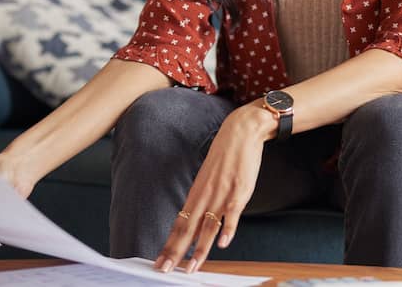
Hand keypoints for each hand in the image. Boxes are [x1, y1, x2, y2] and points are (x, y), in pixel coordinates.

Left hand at [154, 102, 274, 272]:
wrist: (241, 132)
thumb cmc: (226, 156)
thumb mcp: (209, 178)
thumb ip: (205, 200)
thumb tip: (200, 220)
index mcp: (196, 193)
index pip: (179, 224)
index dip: (169, 244)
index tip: (161, 261)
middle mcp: (205, 196)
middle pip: (188, 229)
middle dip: (176, 252)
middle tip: (165, 270)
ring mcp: (222, 194)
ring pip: (208, 227)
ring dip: (200, 250)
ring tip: (192, 267)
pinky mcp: (239, 190)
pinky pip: (232, 213)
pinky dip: (228, 229)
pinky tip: (222, 244)